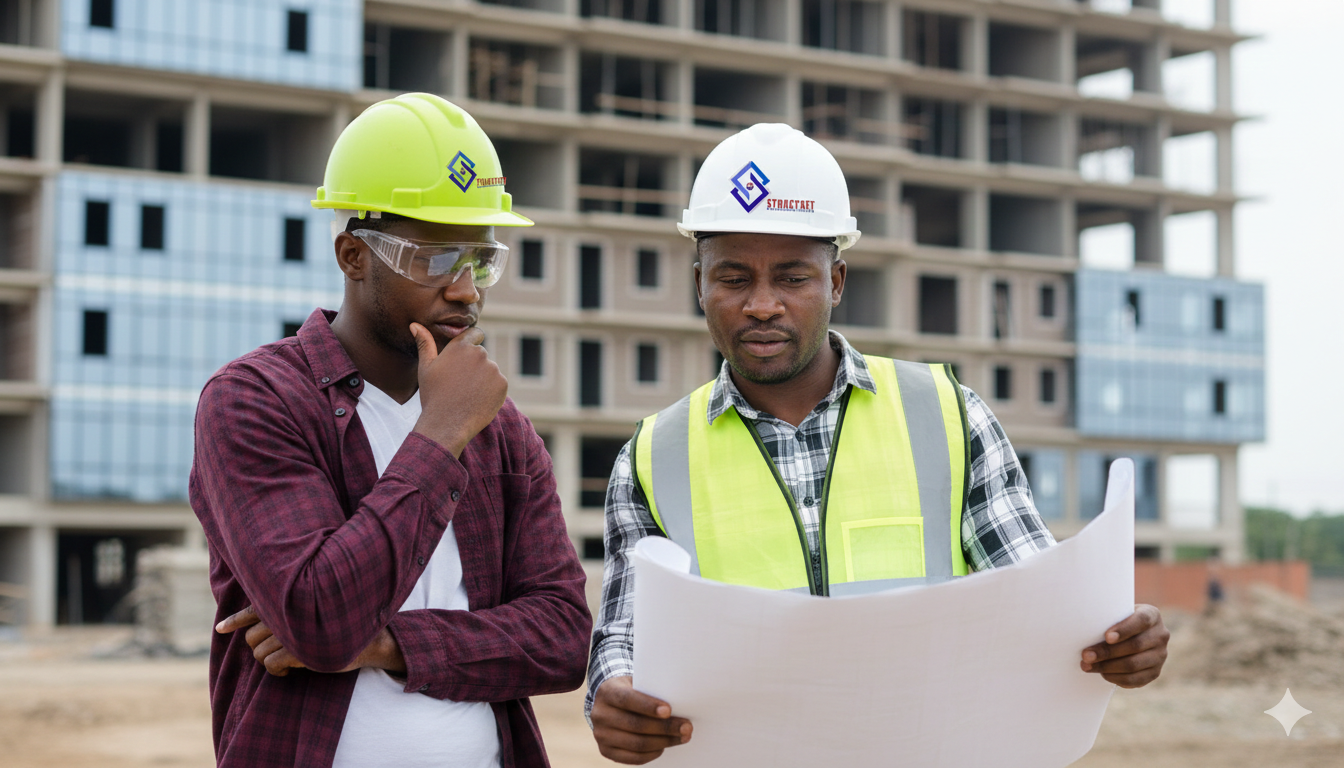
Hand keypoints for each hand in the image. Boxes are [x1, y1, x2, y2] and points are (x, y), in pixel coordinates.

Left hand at [216, 605, 405, 676]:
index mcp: (290, 601)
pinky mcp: (299, 650)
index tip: (221, 630)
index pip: (253, 609)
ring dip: (269, 660)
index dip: (235, 620)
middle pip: (252, 635)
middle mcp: (288, 613)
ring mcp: (293, 632)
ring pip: (259, 652)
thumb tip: (261, 625)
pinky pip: (271, 664)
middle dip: (260, 646)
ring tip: (286, 660)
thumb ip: (291, 612)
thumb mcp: (315, 614)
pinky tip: (288, 672)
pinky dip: (276, 670)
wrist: (369, 640)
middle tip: (278, 651)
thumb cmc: (341, 626)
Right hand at [409, 323, 506, 457]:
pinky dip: (491, 391)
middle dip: (474, 366)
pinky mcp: (502, 384)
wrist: (447, 424)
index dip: (472, 341)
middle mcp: (479, 354)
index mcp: (461, 347)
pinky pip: (498, 384)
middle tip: (460, 384)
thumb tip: (415, 324)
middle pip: (481, 355)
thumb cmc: (433, 395)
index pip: (475, 333)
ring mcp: (493, 369)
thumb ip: (425, 343)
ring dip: (482, 379)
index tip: (466, 356)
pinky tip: (477, 400)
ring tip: (467, 394)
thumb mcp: (425, 368)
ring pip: (490, 370)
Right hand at [591, 675, 691, 764]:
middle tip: (687, 727)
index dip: (648, 706)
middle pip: (636, 724)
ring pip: (637, 743)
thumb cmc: (632, 690)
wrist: (610, 703)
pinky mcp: (606, 751)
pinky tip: (664, 746)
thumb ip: (651, 690)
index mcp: (607, 691)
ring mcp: (601, 735)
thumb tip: (681, 703)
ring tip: (682, 737)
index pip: (627, 699)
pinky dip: (653, 753)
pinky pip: (634, 758)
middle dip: (665, 727)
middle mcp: (600, 714)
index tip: (669, 710)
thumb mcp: (636, 681)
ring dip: (664, 742)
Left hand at [1080, 604, 1169, 687]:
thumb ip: (1109, 619)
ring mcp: (1160, 656)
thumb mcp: (1117, 613)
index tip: (1106, 637)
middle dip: (1107, 652)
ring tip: (1087, 666)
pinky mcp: (1155, 672)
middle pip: (1135, 646)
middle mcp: (1160, 635)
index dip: (1124, 629)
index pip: (1141, 621)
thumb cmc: (1117, 620)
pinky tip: (1102, 673)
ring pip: (1133, 665)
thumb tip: (1086, 631)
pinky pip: (1135, 680)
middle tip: (1086, 655)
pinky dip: (1115, 678)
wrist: (1131, 634)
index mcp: (1152, 615)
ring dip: (1107, 667)